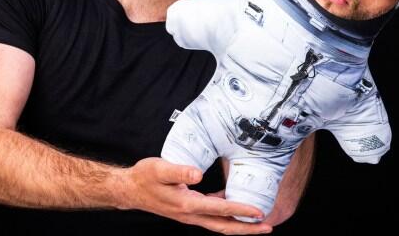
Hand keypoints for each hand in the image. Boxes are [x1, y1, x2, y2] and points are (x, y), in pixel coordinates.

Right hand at [127, 158, 272, 233]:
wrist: (131, 189)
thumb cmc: (145, 177)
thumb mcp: (160, 169)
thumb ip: (180, 170)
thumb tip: (198, 174)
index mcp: (187, 204)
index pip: (220, 209)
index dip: (241, 210)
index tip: (259, 212)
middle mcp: (190, 214)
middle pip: (224, 226)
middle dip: (247, 229)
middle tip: (267, 227)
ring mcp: (189, 215)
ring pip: (219, 225)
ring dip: (238, 225)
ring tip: (256, 222)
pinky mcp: (188, 211)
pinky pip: (211, 217)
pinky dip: (225, 216)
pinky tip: (231, 206)